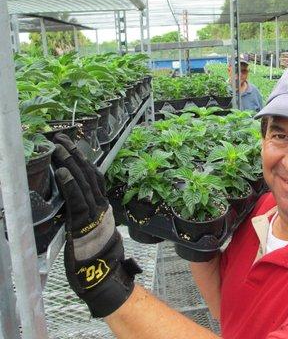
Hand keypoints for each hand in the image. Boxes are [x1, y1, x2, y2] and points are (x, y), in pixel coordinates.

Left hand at [52, 133, 141, 317]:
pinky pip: (78, 199)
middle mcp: (101, 204)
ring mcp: (95, 211)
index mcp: (103, 205)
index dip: (83, 160)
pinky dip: (70, 184)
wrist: (104, 273)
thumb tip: (77, 204)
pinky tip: (60, 172)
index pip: (94, 177)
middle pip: (89, 173)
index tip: (72, 147)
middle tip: (62, 138)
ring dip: (70, 163)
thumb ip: (88, 213)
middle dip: (75, 154)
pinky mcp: (85, 221)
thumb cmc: (97, 254)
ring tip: (58, 148)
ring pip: (84, 182)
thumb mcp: (95, 228)